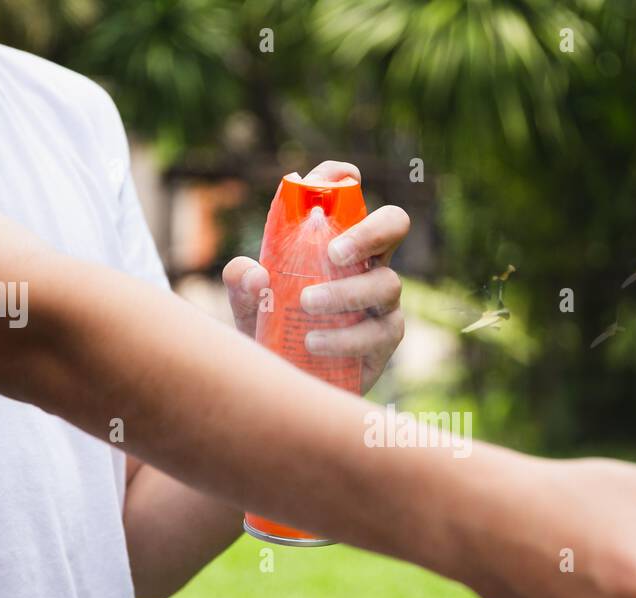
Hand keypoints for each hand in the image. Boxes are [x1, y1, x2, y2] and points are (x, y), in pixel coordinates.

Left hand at [223, 160, 407, 393]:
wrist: (285, 383)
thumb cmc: (271, 330)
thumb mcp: (247, 303)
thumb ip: (241, 281)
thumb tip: (255, 274)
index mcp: (337, 240)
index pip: (348, 197)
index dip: (344, 179)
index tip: (338, 176)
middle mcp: (367, 262)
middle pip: (394, 224)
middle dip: (370, 230)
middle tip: (334, 251)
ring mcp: (382, 301)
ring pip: (386, 283)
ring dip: (346, 292)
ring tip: (307, 305)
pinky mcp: (385, 339)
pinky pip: (378, 332)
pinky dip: (345, 337)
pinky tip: (314, 342)